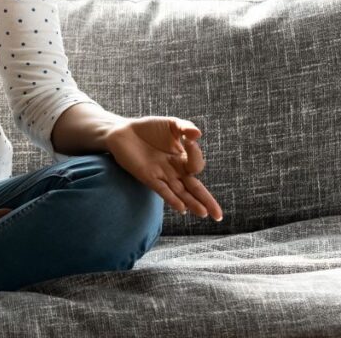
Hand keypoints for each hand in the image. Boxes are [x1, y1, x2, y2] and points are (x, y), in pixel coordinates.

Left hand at [103, 116, 223, 221]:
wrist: (122, 131)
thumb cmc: (148, 128)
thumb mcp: (171, 124)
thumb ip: (185, 127)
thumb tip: (198, 134)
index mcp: (182, 158)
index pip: (196, 164)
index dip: (196, 154)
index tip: (190, 141)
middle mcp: (174, 170)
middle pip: (194, 188)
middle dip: (207, 201)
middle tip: (218, 215)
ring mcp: (161, 175)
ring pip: (181, 193)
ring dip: (192, 203)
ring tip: (203, 213)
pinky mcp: (147, 177)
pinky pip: (162, 190)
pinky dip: (172, 199)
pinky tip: (181, 208)